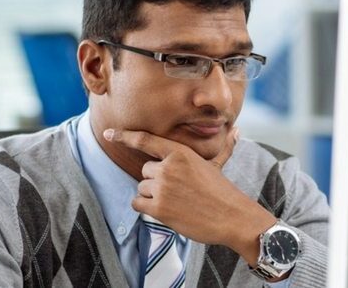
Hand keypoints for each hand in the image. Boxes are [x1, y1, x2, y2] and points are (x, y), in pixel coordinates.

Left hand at [103, 127, 276, 263]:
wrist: (231, 217)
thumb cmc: (224, 191)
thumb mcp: (218, 165)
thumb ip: (224, 147)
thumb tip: (238, 131)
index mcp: (181, 153)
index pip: (145, 141)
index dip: (125, 136)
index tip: (109, 133)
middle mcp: (168, 167)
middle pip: (145, 170)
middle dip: (157, 181)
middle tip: (178, 191)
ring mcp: (162, 188)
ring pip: (142, 188)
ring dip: (153, 195)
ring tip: (177, 201)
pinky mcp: (158, 208)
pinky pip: (138, 203)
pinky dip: (147, 207)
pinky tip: (166, 210)